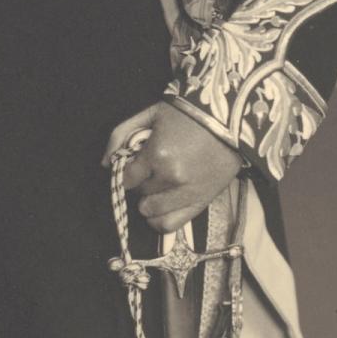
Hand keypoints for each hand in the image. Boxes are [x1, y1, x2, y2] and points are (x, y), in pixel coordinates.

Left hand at [103, 101, 242, 233]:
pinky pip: (172, 224)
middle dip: (141, 183)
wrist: (230, 117)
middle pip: (140, 194)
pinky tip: (162, 207)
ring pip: (152, 212)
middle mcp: (171, 178)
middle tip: (151, 170)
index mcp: (157, 155)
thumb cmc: (188, 113)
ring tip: (159, 187)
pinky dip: (161, 219)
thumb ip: (121, 135)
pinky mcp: (202, 201)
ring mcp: (188, 193)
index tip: (133, 167)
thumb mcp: (150, 114)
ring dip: (150, 201)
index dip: (127, 173)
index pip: (127, 179)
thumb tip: (106, 163)